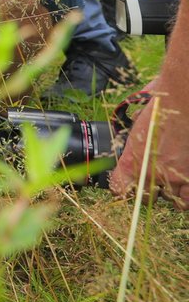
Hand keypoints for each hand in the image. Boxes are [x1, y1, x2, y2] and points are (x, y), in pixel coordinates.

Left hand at [111, 75, 188, 208]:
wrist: (184, 101)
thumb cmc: (162, 103)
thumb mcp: (140, 113)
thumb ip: (138, 123)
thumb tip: (139, 115)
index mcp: (132, 160)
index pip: (119, 188)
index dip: (121, 188)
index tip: (123, 186)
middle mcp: (150, 173)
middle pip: (147, 197)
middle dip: (150, 190)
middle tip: (155, 178)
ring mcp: (174, 178)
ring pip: (172, 200)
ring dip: (172, 193)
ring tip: (174, 180)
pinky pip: (188, 199)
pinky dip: (187, 196)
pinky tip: (186, 186)